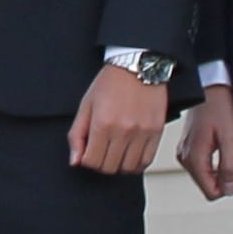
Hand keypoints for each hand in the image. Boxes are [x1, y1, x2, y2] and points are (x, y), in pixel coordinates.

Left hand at [67, 62, 170, 177]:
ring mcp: (142, 133)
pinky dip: (137, 163)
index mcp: (102, 124)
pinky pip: (146, 161)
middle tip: (102, 152)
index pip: (92, 161)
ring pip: (128, 168)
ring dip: (119, 165)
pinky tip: (130, 154)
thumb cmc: (110, 83)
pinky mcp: (156, 132)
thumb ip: (77, 134)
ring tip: (116, 153)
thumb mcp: (86, 105)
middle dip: (101, 164)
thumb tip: (75, 161)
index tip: (89, 152)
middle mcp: (123, 131)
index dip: (87, 161)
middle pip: (109, 168)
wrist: (138, 65)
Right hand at [178, 87, 232, 200]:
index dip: (229, 185)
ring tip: (230, 149)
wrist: (211, 87)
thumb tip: (227, 190)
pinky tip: (222, 146)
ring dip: (221, 169)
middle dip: (226, 177)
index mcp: (194, 158)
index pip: (211, 192)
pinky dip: (215, 162)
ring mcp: (185, 152)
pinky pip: (203, 166)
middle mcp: (186, 158)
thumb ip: (228, 167)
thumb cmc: (221, 107)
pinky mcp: (188, 147)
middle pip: (209, 186)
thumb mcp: (230, 138)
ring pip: (206, 177)